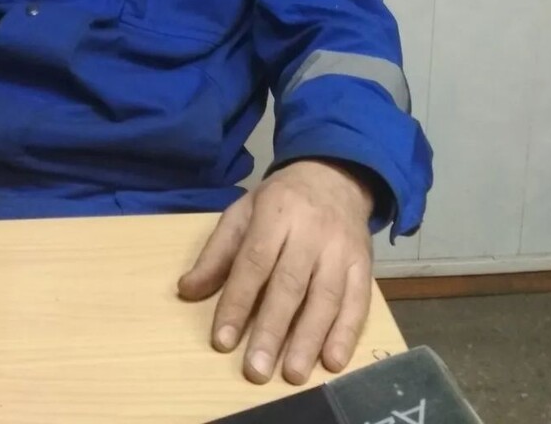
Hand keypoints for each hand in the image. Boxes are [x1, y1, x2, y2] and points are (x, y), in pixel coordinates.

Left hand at [178, 160, 373, 384]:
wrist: (335, 176)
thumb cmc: (282, 201)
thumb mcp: (243, 212)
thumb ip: (217, 253)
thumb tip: (187, 289)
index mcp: (275, 213)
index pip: (254, 262)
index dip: (236, 302)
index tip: (222, 340)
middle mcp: (310, 231)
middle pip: (290, 284)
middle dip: (271, 330)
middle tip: (256, 370)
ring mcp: (341, 249)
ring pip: (325, 297)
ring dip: (308, 339)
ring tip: (292, 374)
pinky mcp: (364, 264)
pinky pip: (358, 301)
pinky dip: (346, 333)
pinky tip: (332, 361)